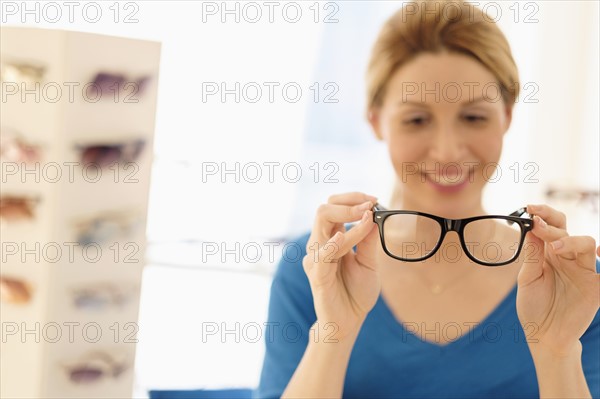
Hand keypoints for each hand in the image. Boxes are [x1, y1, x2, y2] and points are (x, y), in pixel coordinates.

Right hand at [303, 192, 380, 340]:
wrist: (349, 321)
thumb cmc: (356, 291)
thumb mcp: (369, 262)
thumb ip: (368, 241)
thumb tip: (374, 215)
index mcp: (331, 239)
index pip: (333, 207)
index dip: (352, 199)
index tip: (374, 200)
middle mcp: (320, 245)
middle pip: (323, 211)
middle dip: (348, 203)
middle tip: (371, 205)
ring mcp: (316, 259)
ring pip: (324, 227)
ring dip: (348, 218)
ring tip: (368, 218)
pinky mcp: (317, 276)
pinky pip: (321, 256)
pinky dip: (332, 244)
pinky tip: (343, 238)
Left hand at [516, 204, 599, 356]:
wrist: (544, 335)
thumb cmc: (534, 305)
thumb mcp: (527, 278)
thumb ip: (532, 255)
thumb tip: (532, 227)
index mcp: (549, 253)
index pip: (551, 226)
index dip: (543, 214)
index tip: (530, 208)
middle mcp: (568, 257)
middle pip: (567, 230)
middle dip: (551, 226)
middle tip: (537, 224)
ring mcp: (584, 271)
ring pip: (586, 244)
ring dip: (571, 240)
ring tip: (554, 246)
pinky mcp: (596, 287)